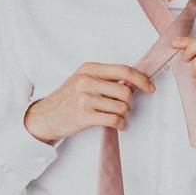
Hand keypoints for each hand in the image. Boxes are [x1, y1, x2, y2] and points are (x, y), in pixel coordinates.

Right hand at [24, 62, 153, 143]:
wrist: (45, 116)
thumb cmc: (69, 99)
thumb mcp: (84, 80)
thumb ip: (106, 79)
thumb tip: (135, 83)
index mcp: (90, 68)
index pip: (124, 71)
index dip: (142, 79)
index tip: (150, 88)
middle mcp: (86, 80)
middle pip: (126, 92)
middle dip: (131, 103)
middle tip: (126, 108)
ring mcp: (84, 98)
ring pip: (122, 107)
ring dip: (126, 115)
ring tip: (120, 117)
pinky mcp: (83, 115)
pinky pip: (115, 120)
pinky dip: (122, 125)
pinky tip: (120, 126)